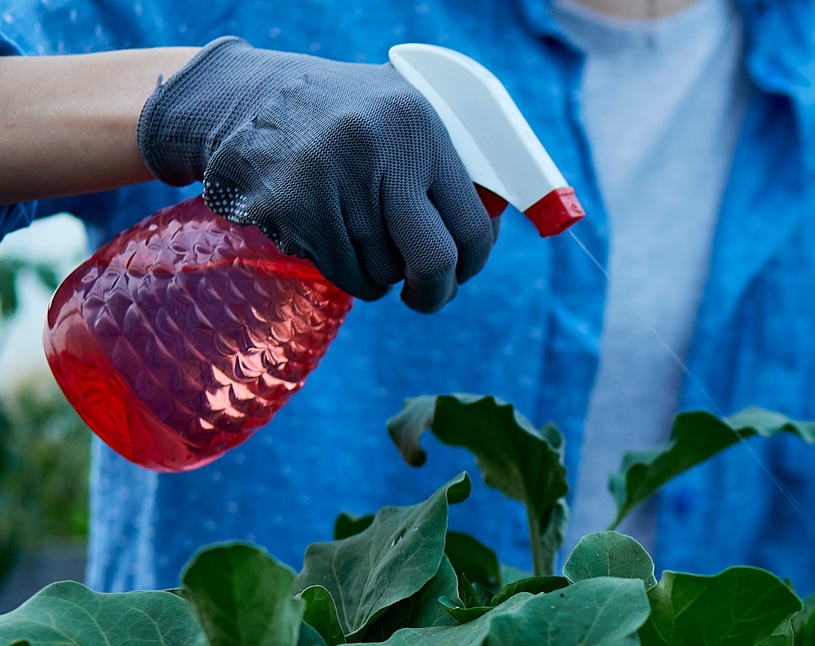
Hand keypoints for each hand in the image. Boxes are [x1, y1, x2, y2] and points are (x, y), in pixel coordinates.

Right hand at [137, 37, 494, 312]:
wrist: (241, 99)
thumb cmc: (341, 117)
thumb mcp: (399, 114)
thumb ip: (446, 164)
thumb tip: (491, 231)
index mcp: (418, 126)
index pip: (473, 225)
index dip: (474, 262)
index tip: (463, 269)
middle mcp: (378, 152)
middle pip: (433, 261)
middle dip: (436, 292)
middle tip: (426, 296)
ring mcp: (331, 182)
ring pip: (384, 273)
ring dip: (382, 274)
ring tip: (362, 239)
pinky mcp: (291, 211)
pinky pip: (344, 274)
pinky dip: (349, 274)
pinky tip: (335, 241)